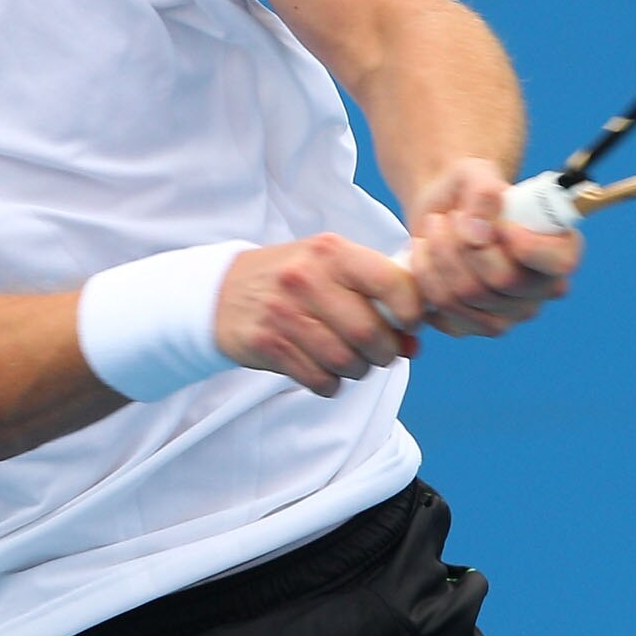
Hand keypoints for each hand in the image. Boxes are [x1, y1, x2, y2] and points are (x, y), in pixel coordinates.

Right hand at [214, 234, 423, 395]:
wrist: (222, 292)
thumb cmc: (291, 280)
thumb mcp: (330, 267)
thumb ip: (374, 294)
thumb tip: (413, 341)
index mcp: (331, 252)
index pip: (393, 283)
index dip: (412, 311)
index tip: (408, 323)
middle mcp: (307, 278)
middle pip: (370, 331)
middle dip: (386, 351)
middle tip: (381, 351)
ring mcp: (284, 313)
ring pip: (346, 361)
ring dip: (358, 370)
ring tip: (351, 360)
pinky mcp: (267, 344)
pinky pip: (319, 379)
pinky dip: (331, 384)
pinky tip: (324, 370)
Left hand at [403, 158, 580, 336]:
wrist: (440, 212)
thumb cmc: (469, 190)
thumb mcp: (477, 173)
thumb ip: (483, 191)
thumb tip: (477, 233)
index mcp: (559, 249)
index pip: (560, 263)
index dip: (527, 245)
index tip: (501, 222)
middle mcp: (540, 289)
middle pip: (504, 281)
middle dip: (466, 243)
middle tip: (451, 216)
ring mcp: (507, 314)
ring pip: (467, 297)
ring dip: (439, 255)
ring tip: (434, 227)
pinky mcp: (471, 326)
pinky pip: (443, 311)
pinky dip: (425, 276)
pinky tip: (426, 254)